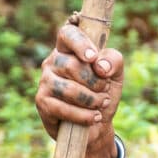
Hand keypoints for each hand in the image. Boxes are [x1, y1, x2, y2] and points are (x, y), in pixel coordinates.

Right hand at [35, 21, 124, 157]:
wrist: (97, 124)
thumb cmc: (104, 93)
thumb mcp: (116, 74)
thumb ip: (114, 61)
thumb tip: (100, 66)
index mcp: (69, 49)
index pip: (68, 34)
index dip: (79, 43)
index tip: (93, 57)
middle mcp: (53, 62)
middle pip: (72, 65)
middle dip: (96, 82)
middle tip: (104, 91)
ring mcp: (45, 81)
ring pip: (69, 89)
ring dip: (92, 100)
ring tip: (101, 104)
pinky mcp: (42, 102)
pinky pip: (63, 108)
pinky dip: (84, 115)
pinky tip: (94, 117)